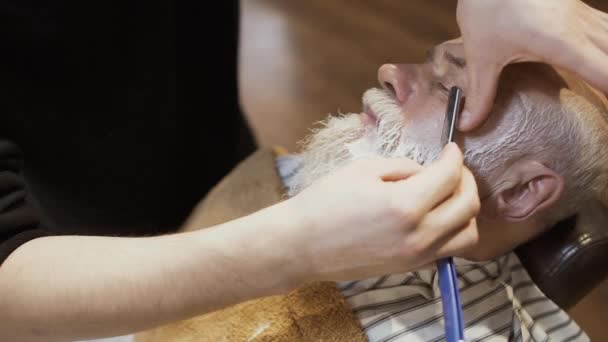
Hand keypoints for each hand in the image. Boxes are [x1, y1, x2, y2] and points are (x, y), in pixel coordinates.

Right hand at [282, 143, 479, 281]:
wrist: (301, 246)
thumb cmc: (324, 203)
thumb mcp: (362, 170)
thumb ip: (403, 167)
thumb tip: (426, 171)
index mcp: (405, 205)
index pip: (450, 176)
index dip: (455, 156)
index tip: (451, 149)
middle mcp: (419, 234)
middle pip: (469, 206)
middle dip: (467, 180)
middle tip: (452, 168)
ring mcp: (417, 256)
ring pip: (468, 234)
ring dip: (465, 211)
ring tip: (447, 195)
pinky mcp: (411, 268)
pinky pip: (449, 250)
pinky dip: (452, 231)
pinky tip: (434, 216)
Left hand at [457, 0, 607, 130]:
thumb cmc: (487, 5)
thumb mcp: (481, 54)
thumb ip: (481, 93)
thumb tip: (468, 124)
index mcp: (562, 43)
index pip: (605, 74)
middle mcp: (580, 27)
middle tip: (607, 107)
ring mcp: (581, 13)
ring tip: (605, 87)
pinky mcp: (575, 7)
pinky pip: (605, 26)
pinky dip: (607, 45)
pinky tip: (600, 54)